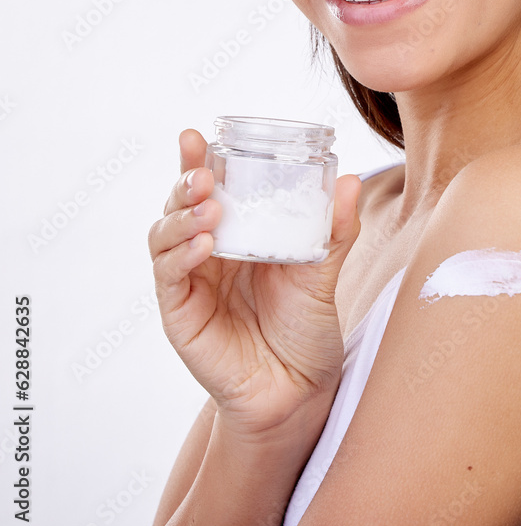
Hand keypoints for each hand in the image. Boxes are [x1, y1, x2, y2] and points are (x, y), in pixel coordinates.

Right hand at [147, 128, 361, 440]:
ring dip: (181, 216)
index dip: (197, 161)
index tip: (196, 135)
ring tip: (208, 208)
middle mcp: (208, 252)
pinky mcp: (181, 314)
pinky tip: (205, 246)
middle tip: (203, 171)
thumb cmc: (306, 326)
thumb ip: (335, 230)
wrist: (300, 390)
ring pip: (165, 236)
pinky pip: (171, 278)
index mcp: (237, 233)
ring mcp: (191, 282)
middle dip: (184, 182)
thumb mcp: (324, 272)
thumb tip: (351, 180)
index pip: (209, 188)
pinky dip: (182, 256)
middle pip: (179, 205)